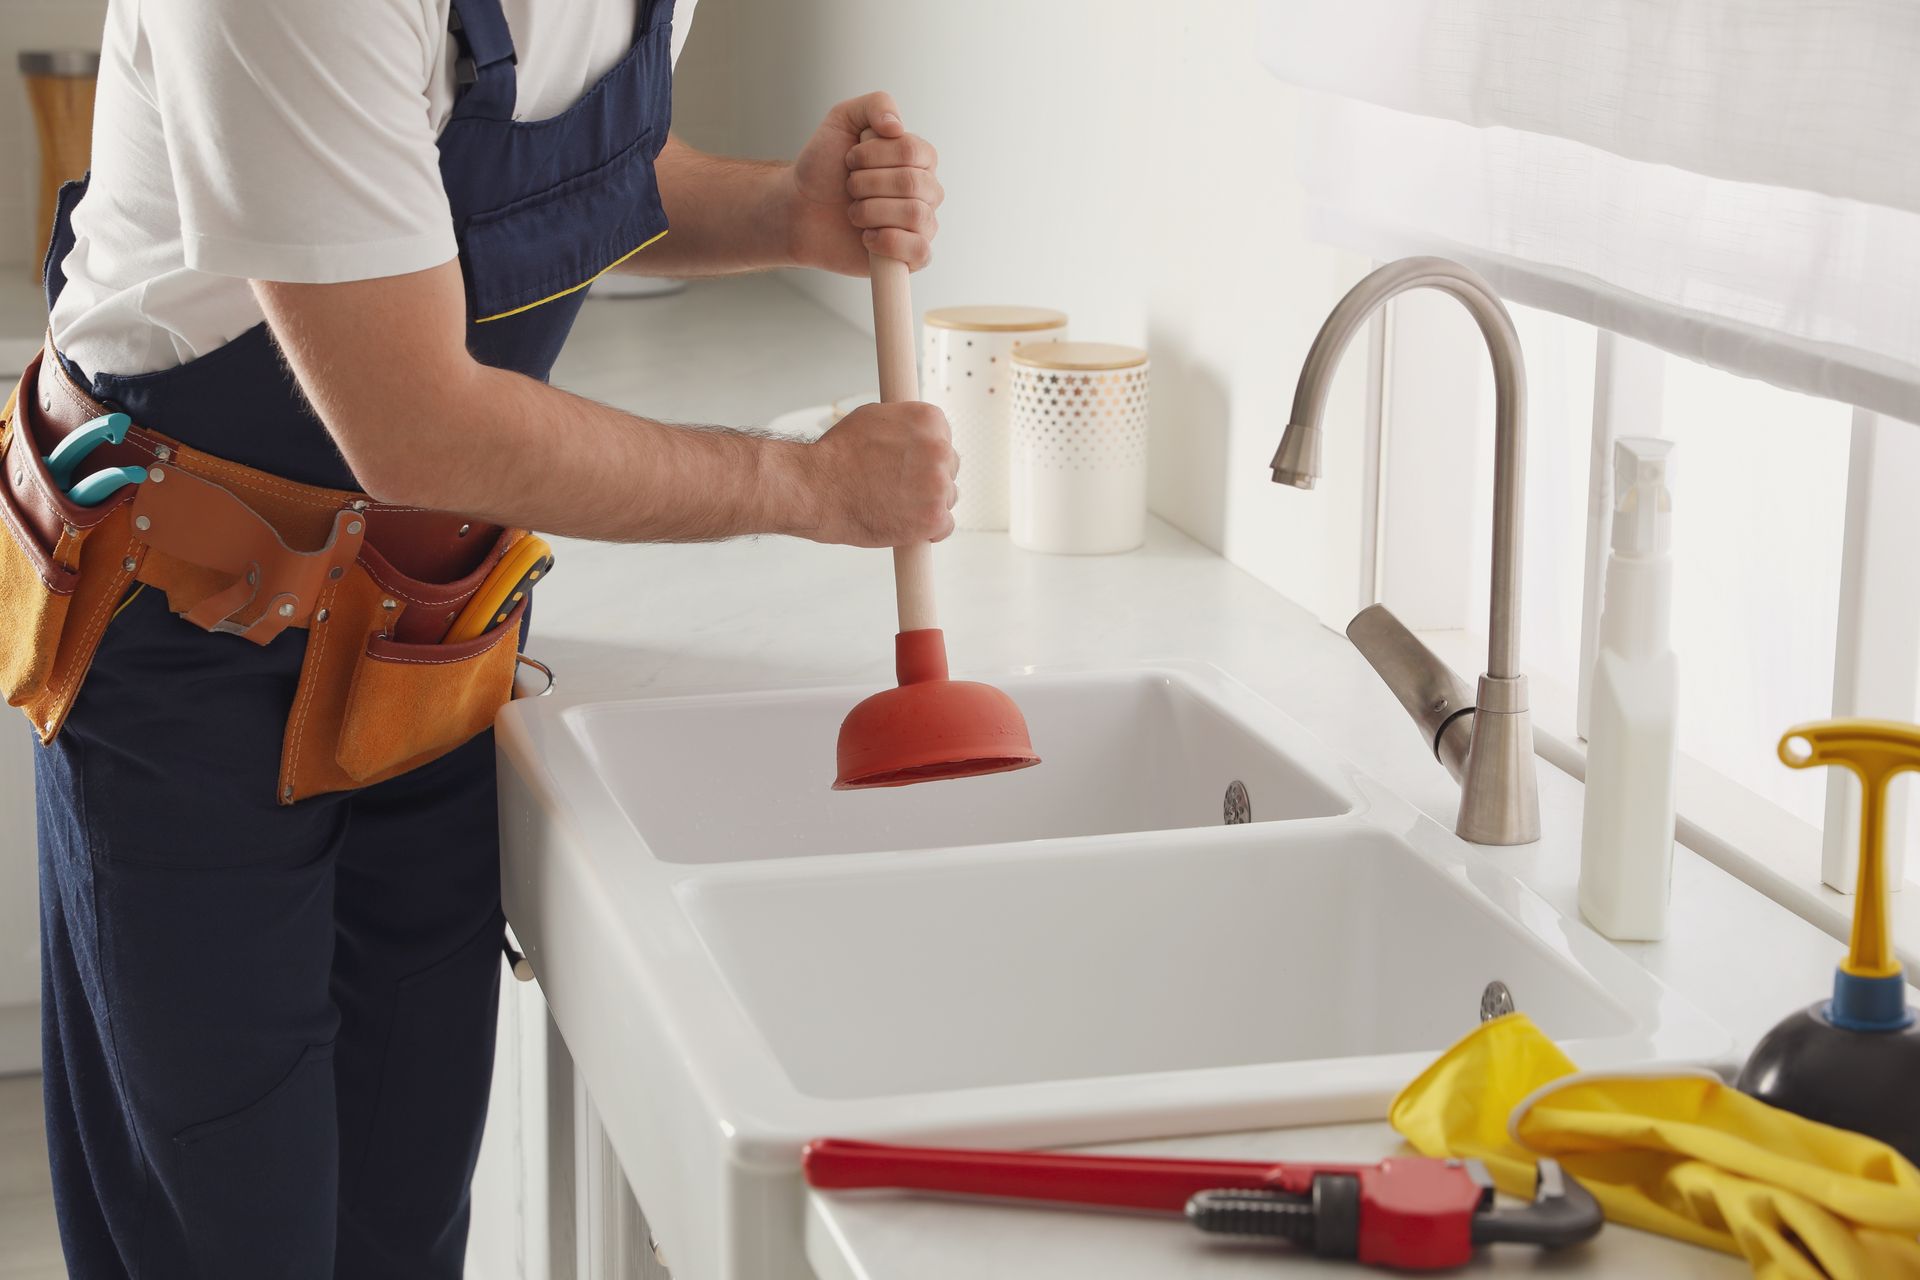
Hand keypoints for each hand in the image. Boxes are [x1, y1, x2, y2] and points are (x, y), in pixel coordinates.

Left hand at [786, 91, 942, 274]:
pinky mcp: (910, 257)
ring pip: (915, 215)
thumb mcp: (842, 120)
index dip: (875, 155)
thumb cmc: (823, 167)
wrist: (799, 210)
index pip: (913, 151)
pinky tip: (867, 237)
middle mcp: (926, 190)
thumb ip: (875, 104)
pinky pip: (920, 251)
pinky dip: (888, 242)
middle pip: (913, 184)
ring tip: (853, 213)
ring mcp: (921, 224)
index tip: (849, 160)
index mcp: (917, 158)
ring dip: (870, 211)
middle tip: (848, 187)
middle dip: (867, 184)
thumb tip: (897, 126)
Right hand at [796, 401, 957, 545]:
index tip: (911, 463)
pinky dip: (928, 530)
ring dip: (927, 503)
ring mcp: (938, 485)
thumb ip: (903, 425)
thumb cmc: (837, 456)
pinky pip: (945, 526)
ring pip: (947, 497)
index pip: (943, 437)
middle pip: (949, 467)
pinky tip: (906, 523)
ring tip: (896, 504)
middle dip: (928, 478)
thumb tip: (912, 433)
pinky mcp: (934, 517)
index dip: (924, 454)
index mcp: (928, 420)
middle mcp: (938, 449)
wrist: (819, 489)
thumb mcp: (872, 417)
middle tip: (899, 486)